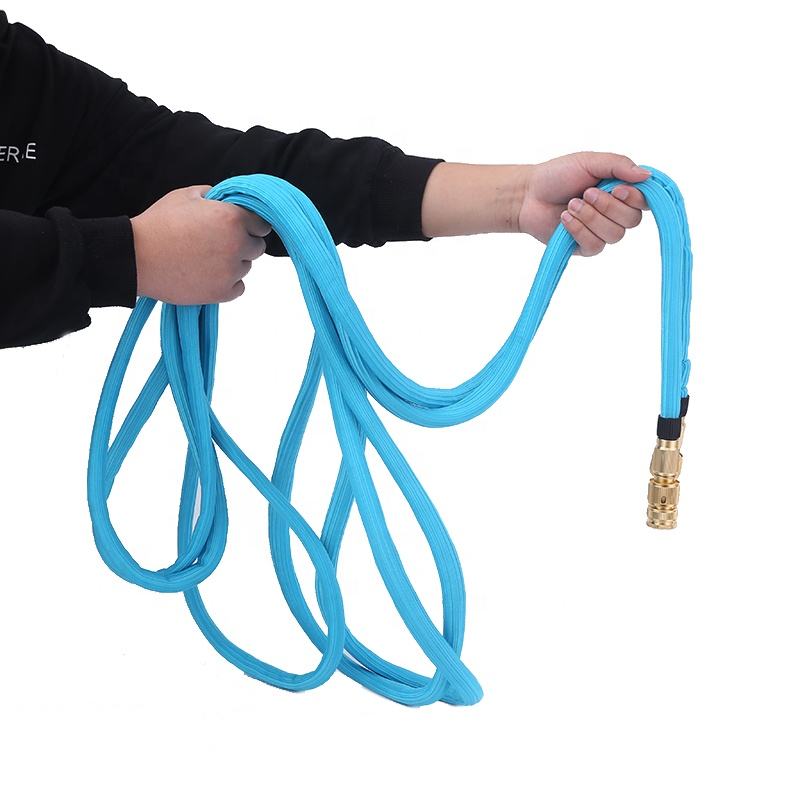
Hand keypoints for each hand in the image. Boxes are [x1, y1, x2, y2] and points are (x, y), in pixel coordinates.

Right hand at [131, 185, 271, 303]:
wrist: (136, 257)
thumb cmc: (159, 223)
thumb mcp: (186, 196)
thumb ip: (215, 196)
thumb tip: (228, 199)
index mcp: (232, 218)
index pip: (262, 224)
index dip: (250, 224)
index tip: (241, 227)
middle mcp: (237, 245)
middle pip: (257, 247)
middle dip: (243, 244)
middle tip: (219, 243)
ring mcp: (230, 271)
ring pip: (246, 267)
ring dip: (233, 263)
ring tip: (205, 258)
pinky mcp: (222, 293)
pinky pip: (238, 288)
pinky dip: (227, 283)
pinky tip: (207, 274)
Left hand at [518, 152, 649, 255]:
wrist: (529, 194)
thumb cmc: (558, 175)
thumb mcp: (589, 161)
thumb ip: (619, 165)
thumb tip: (647, 175)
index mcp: (621, 191)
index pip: (645, 201)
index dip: (635, 198)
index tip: (617, 189)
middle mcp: (615, 213)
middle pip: (632, 220)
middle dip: (608, 206)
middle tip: (585, 193)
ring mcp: (601, 231)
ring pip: (614, 234)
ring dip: (591, 217)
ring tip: (571, 204)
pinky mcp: (585, 247)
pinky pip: (595, 245)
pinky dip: (579, 230)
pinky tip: (565, 219)